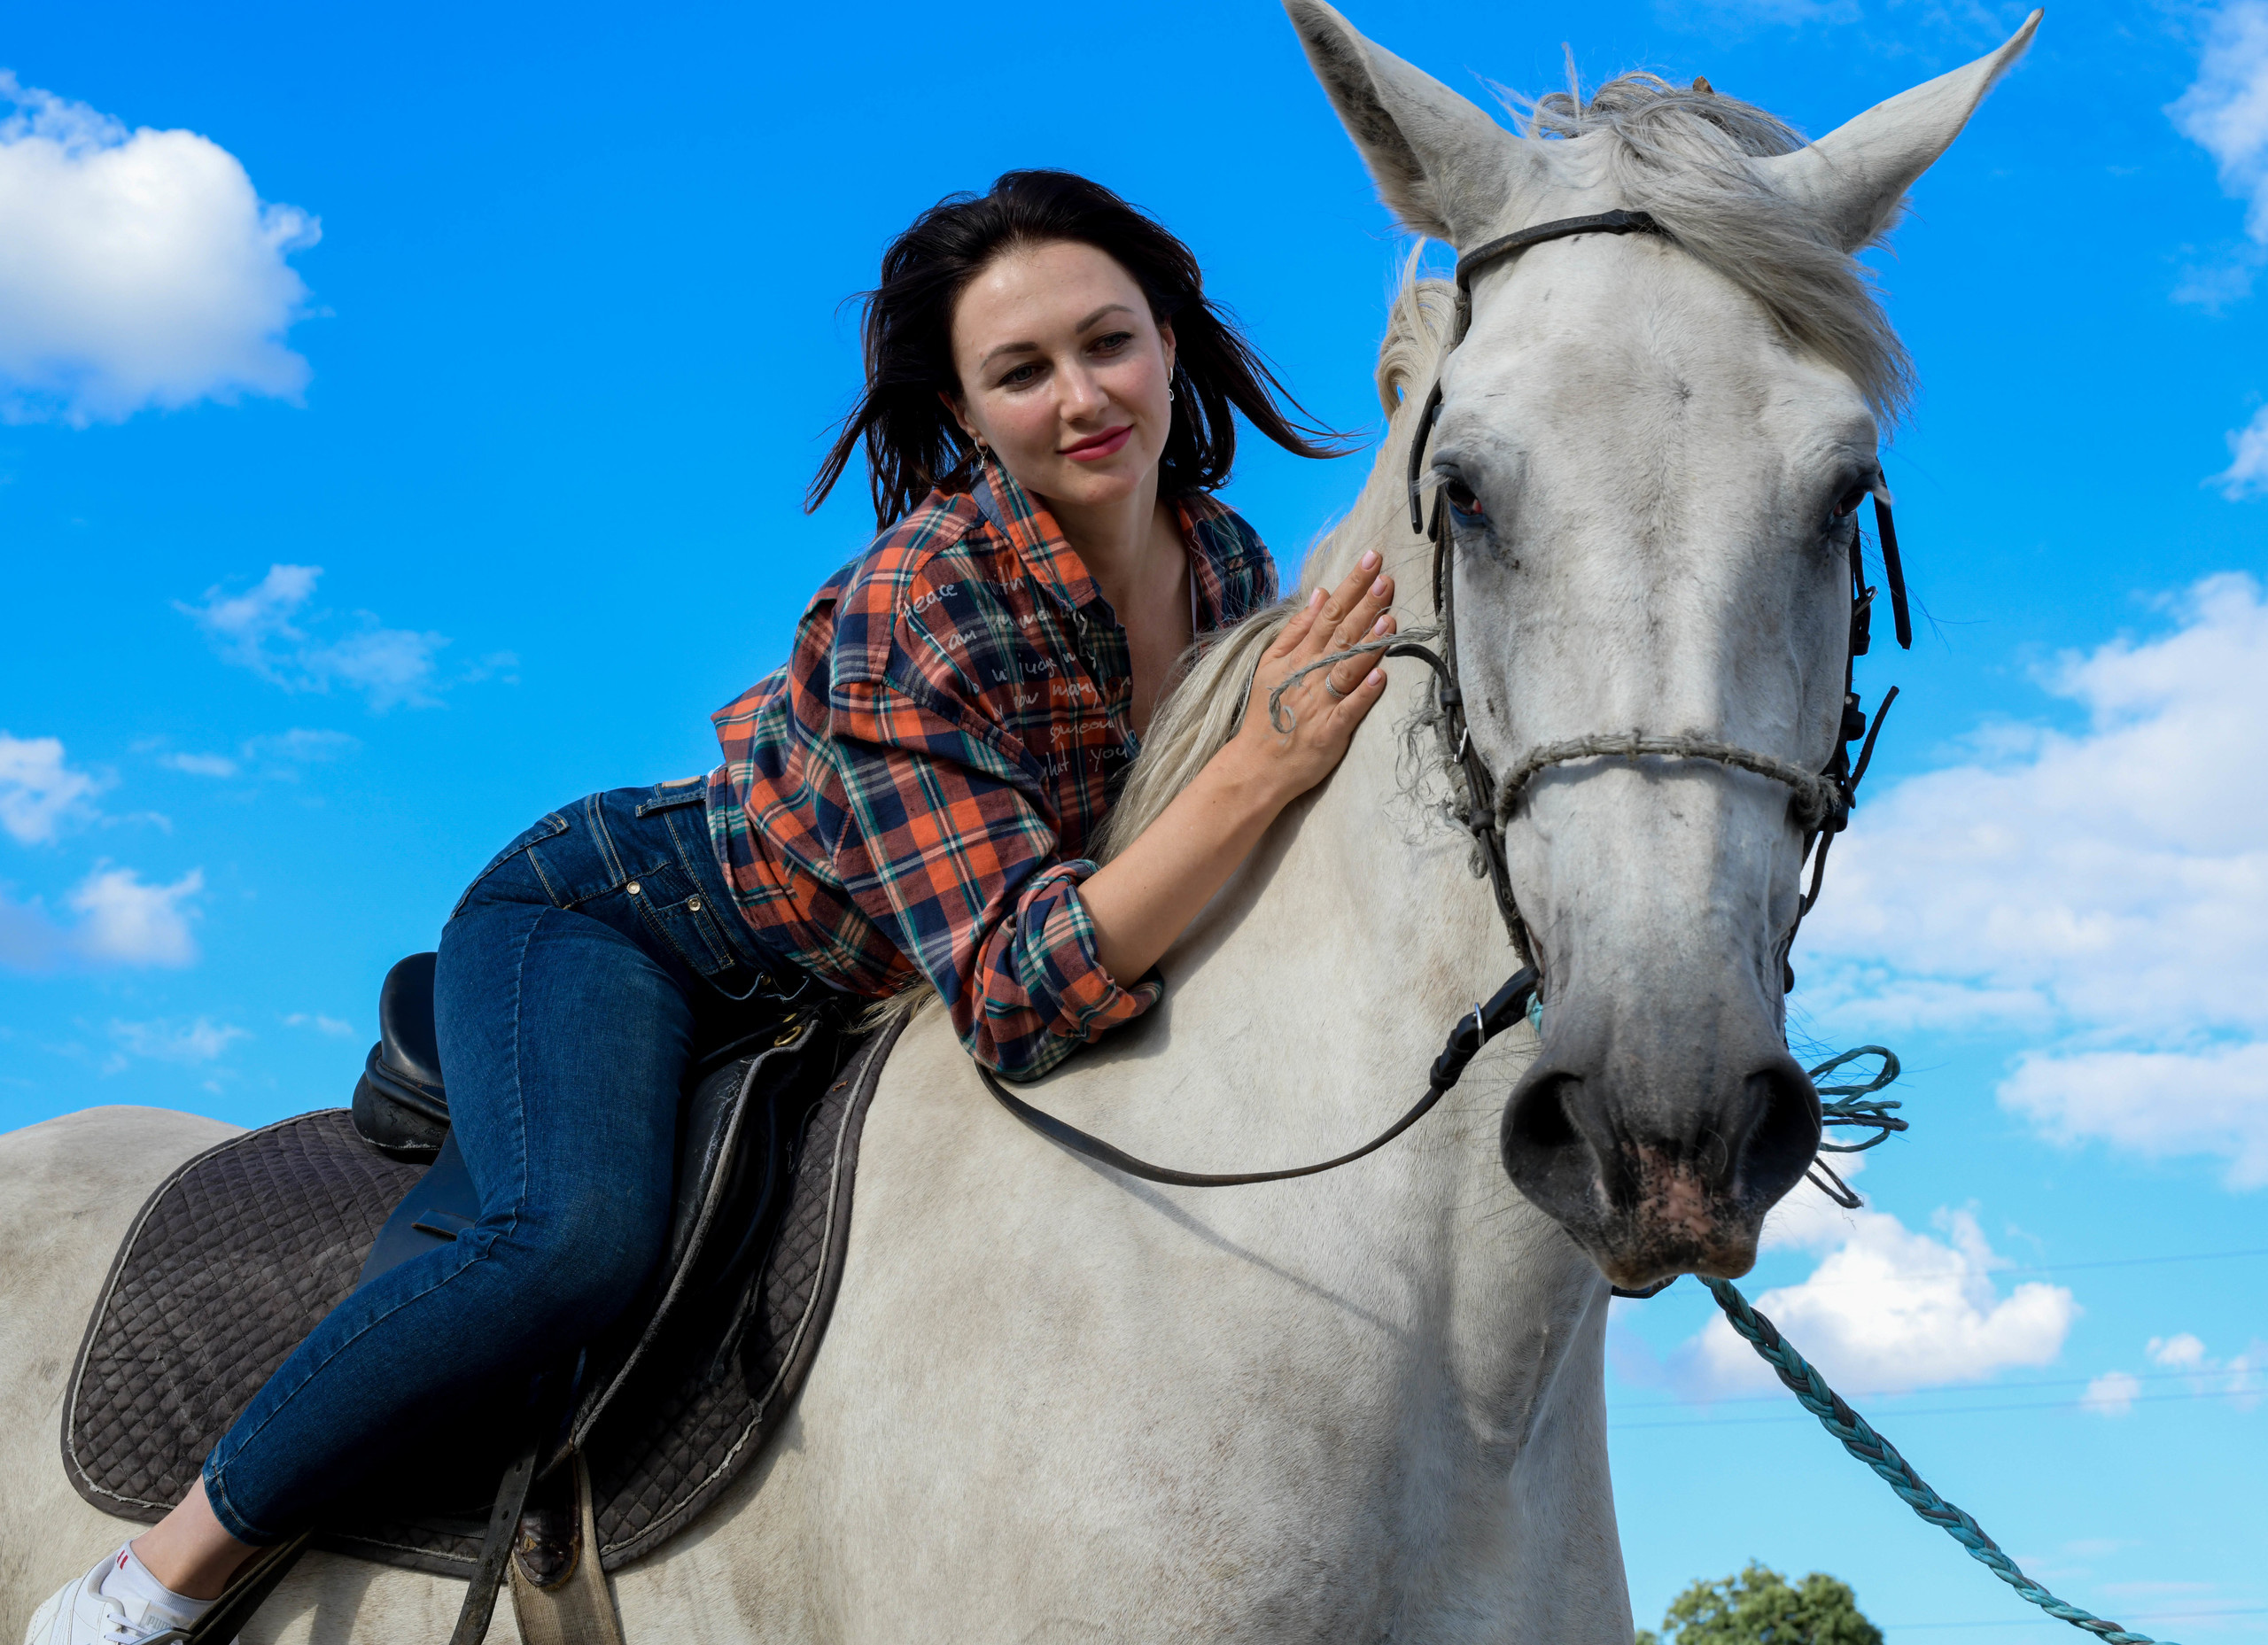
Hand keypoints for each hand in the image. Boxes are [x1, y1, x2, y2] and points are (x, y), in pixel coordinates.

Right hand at [1225, 550, 1396, 806]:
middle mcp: (1310, 675)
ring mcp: (1320, 703)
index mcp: (1298, 657)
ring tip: (1390, 619)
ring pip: (1346, 668)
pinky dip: (1363, 693)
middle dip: (1364, 605)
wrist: (1255, 767)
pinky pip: (1349, 710)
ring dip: (1368, 644)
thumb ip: (1296, 629)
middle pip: (1340, 634)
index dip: (1352, 586)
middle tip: (1386, 578)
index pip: (1328, 613)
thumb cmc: (1267, 715)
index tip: (1373, 560)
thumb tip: (1320, 594)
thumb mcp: (1271, 665)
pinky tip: (1381, 675)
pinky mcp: (1330, 732)